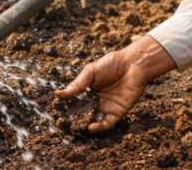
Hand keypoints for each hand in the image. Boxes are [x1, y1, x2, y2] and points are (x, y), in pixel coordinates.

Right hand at [55, 36, 175, 131]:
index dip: (67, 107)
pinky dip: (100, 127)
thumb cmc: (112, 64)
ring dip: (87, 125)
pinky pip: (108, 123)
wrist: (134, 64)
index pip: (76, 102)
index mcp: (89, 90)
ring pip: (94, 120)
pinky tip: (92, 126)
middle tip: (66, 124)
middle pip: (84, 113)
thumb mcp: (91, 72)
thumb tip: (59, 94)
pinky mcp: (118, 112)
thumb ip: (77, 84)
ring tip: (79, 126)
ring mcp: (107, 107)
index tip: (58, 112)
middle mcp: (97, 100)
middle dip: (76, 119)